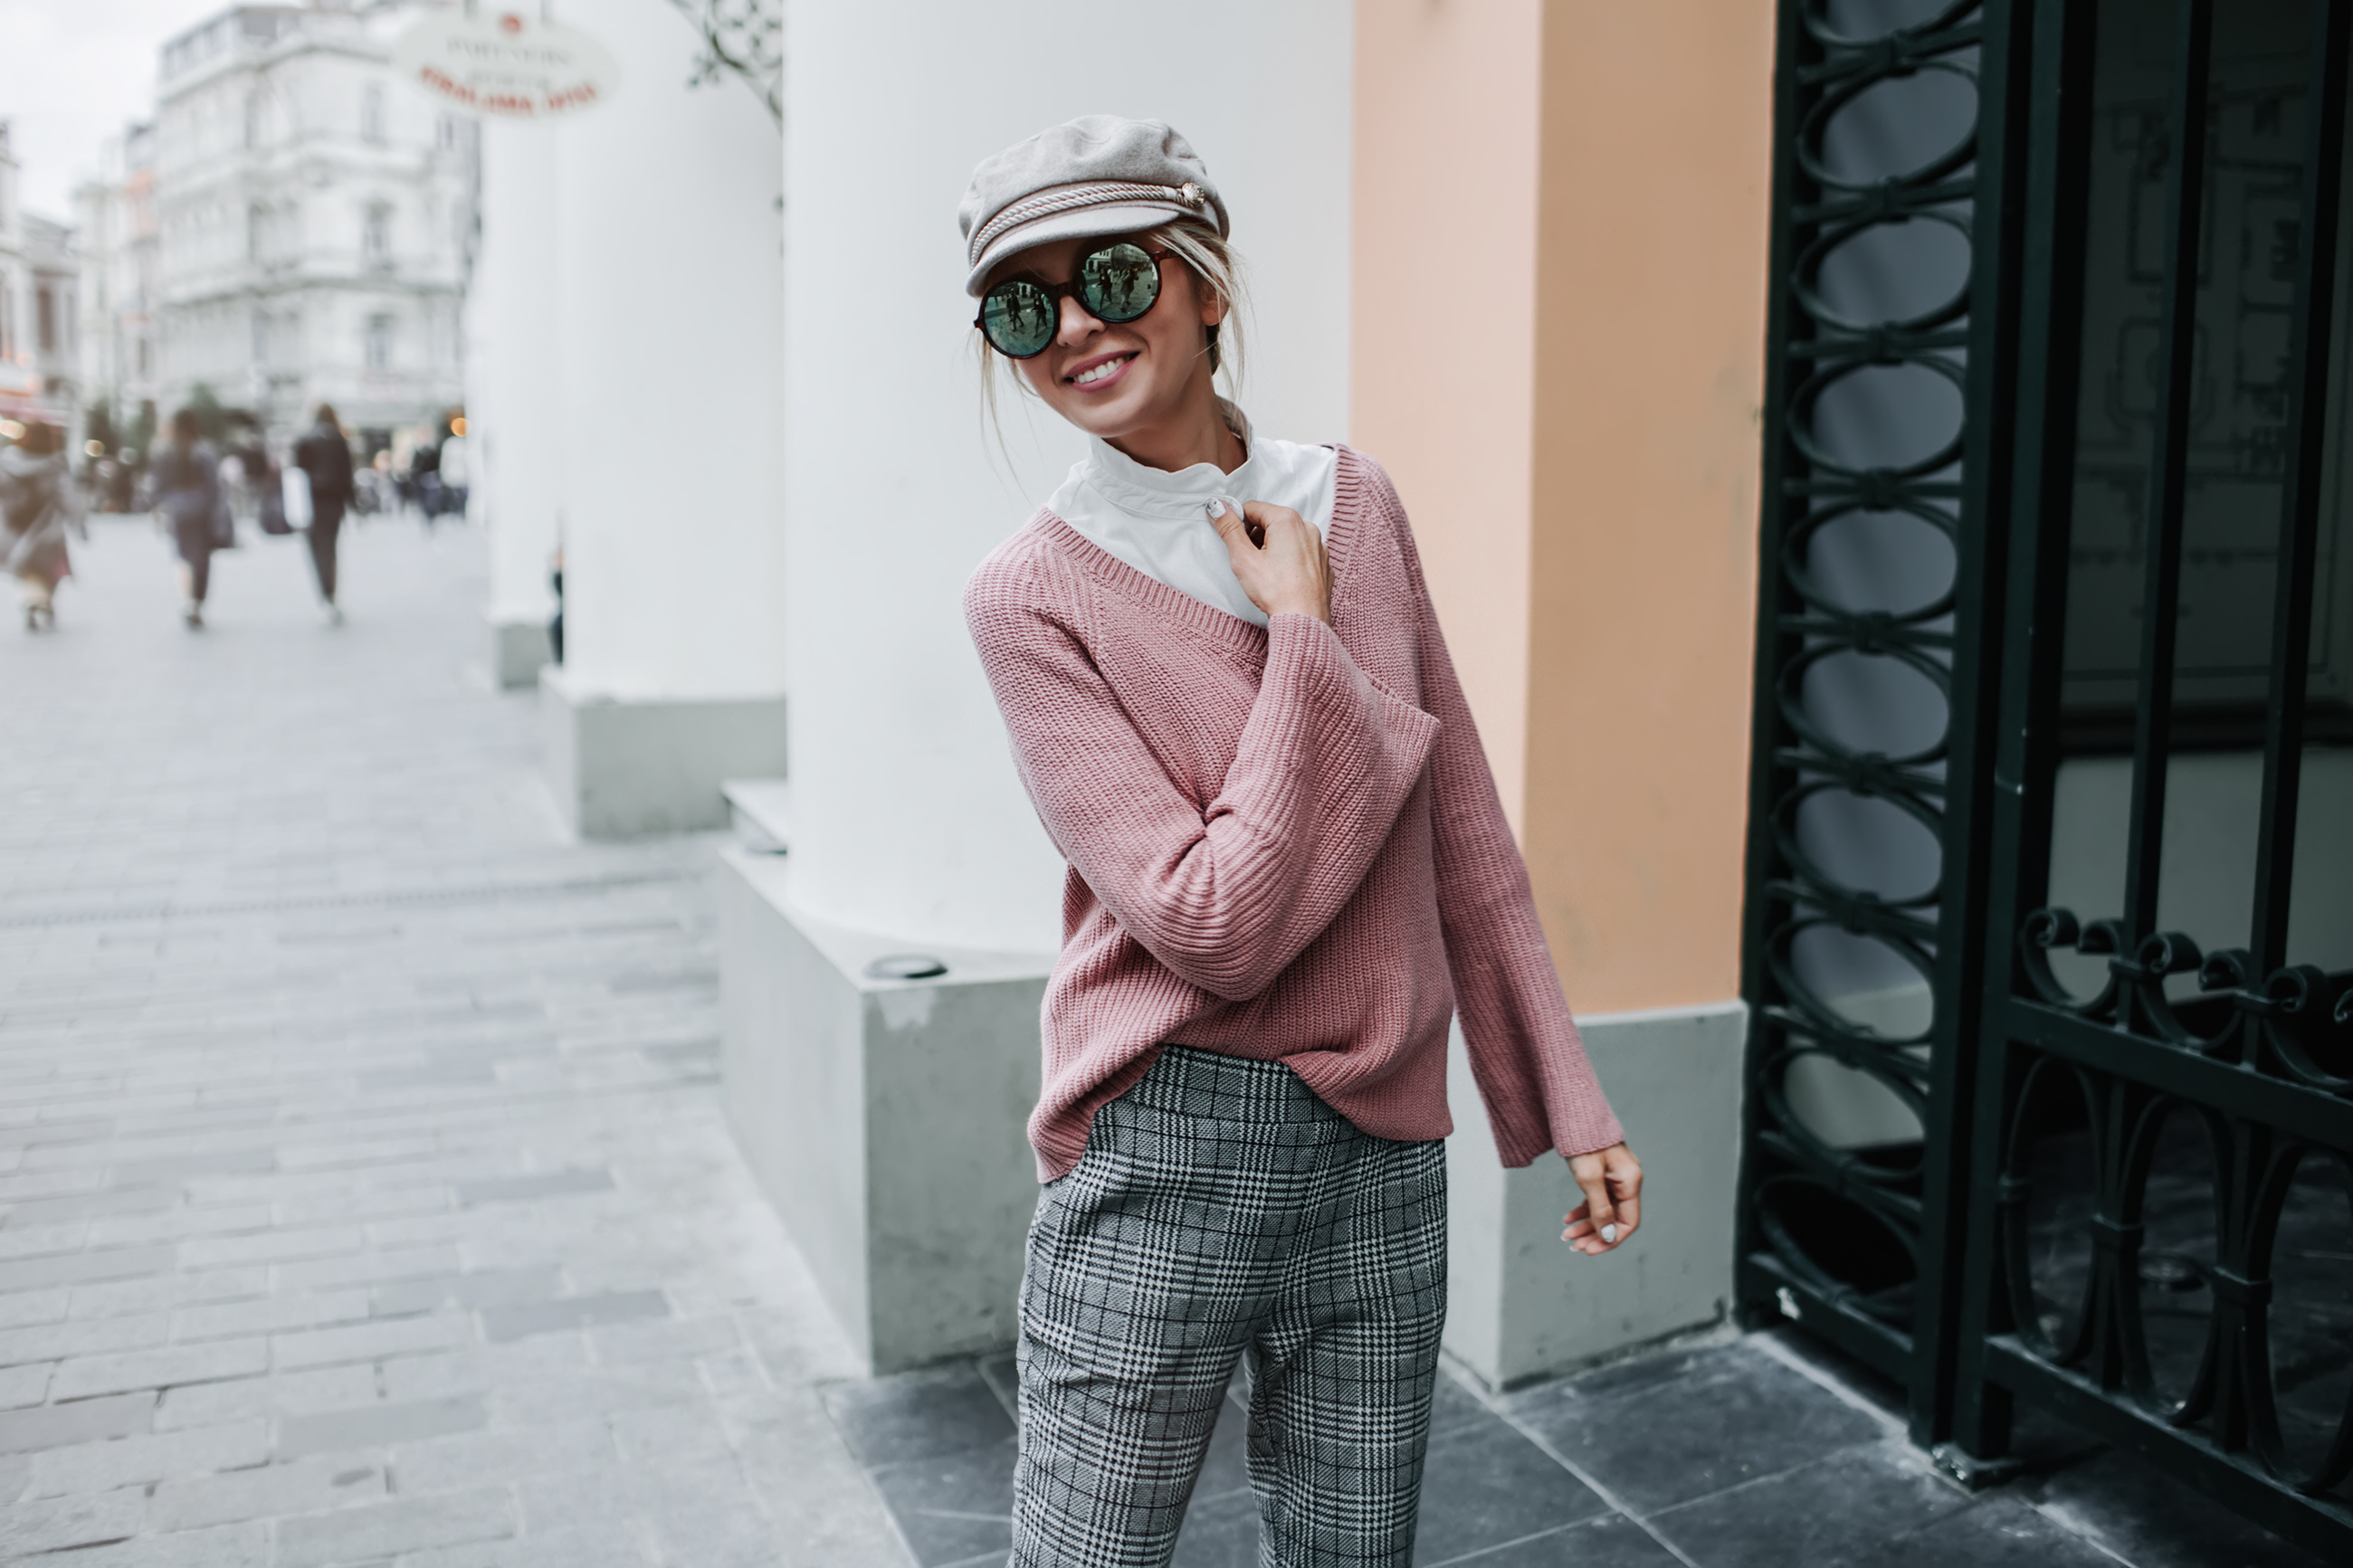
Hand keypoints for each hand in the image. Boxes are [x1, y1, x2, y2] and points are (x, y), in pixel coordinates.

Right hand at [1207, 499, 1329, 623]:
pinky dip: (1290, 560)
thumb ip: (1228, 528)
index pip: (1252, 508)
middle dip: (1256, 537)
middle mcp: (1307, 527)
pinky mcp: (1323, 563)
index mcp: (1287, 520)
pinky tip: (1282, 578)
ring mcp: (1318, 545)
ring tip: (1266, 572)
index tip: (1235, 542)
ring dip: (1272, 548)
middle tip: (1250, 561)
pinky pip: (1301, 553)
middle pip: (1271, 521)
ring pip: (1287, 537)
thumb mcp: (1243, 558)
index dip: (1238, 524)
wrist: (1304, 620)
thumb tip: (1218, 507)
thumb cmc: (1276, 591)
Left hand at [1563, 1142, 1642, 1256]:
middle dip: (1594, 1234)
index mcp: (1630, 1182)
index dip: (1610, 1240)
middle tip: (1573, 1246)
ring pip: (1604, 1210)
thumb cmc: (1582, 1142)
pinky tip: (1568, 1218)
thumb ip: (1599, 1208)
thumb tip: (1607, 1235)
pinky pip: (1597, 1198)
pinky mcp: (1604, 1173)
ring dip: (1586, 1224)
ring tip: (1566, 1235)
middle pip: (1614, 1218)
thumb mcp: (1589, 1178)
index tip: (1589, 1250)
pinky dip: (1583, 1209)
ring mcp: (1616, 1177)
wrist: (1574, 1112)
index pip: (1627, 1222)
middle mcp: (1627, 1181)